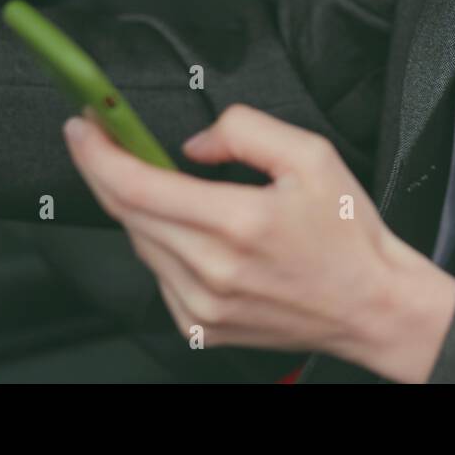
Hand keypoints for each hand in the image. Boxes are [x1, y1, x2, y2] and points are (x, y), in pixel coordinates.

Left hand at [63, 103, 454, 382]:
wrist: (371, 305)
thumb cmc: (349, 234)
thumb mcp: (312, 155)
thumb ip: (245, 130)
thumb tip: (191, 145)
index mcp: (238, 223)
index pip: (138, 184)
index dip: (98, 152)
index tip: (82, 126)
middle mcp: (213, 270)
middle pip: (126, 212)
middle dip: (104, 169)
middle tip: (101, 139)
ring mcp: (202, 306)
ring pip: (139, 243)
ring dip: (134, 206)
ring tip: (157, 180)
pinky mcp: (201, 328)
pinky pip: (158, 276)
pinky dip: (159, 244)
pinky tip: (187, 230)